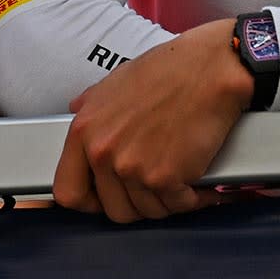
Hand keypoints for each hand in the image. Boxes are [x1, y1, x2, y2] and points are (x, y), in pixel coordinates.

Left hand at [54, 19, 251, 221]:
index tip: (105, 199)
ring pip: (147, 212)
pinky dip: (193, 197)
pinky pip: (178, 206)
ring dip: (166, 200)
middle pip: (114, 209)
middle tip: (155, 186)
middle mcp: (103, 152)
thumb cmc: (170, 70)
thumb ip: (90, 103)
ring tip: (179, 179)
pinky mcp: (166, 177)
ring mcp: (133, 168)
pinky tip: (199, 183)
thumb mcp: (116, 81)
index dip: (89, 201)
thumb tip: (77, 108)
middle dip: (137, 202)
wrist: (211, 68)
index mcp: (84, 130)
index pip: (68, 192)